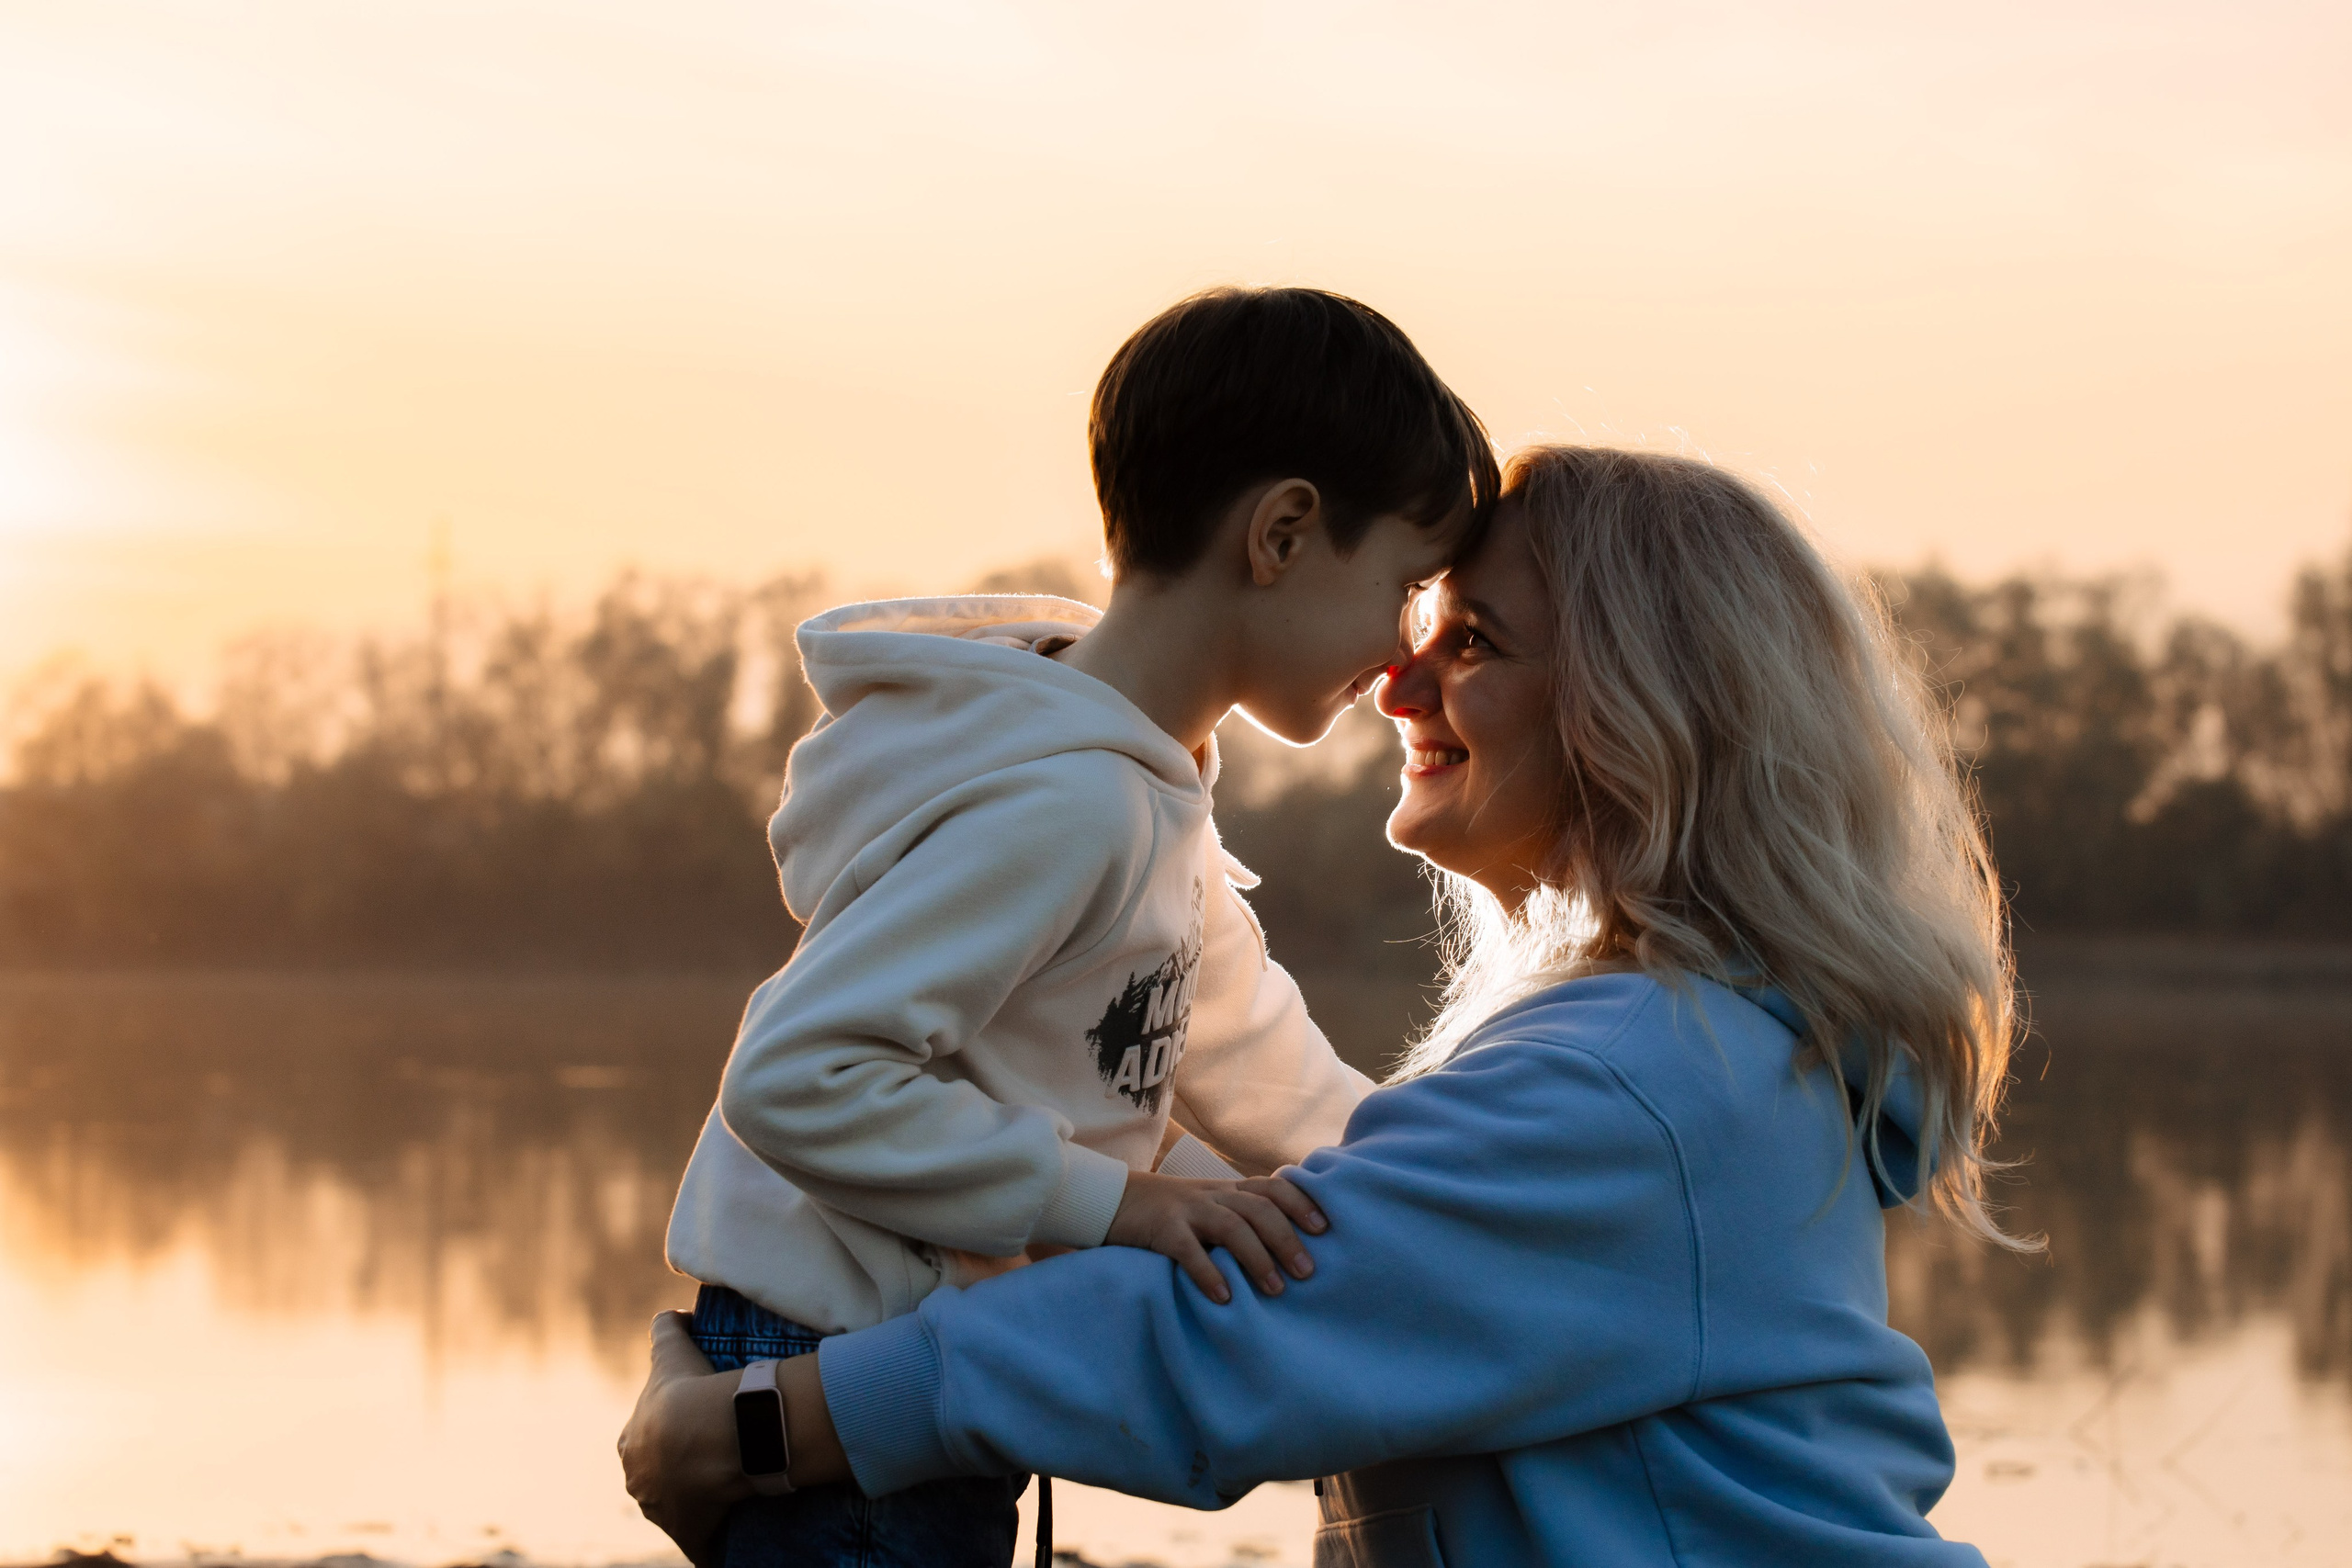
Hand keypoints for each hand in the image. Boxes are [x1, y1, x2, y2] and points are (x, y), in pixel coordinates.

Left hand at [617, 1311, 751, 1565]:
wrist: (707, 1435)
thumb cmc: (686, 1392)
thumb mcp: (672, 1350)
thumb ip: (666, 1327)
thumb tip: (675, 1315)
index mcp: (632, 1446)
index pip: (646, 1442)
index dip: (670, 1434)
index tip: (697, 1427)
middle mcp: (640, 1484)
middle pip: (660, 1479)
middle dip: (681, 1472)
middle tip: (719, 1456)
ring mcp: (664, 1513)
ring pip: (681, 1509)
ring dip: (700, 1502)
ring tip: (732, 1487)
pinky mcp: (692, 1535)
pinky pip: (706, 1543)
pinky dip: (716, 1540)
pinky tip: (734, 1530)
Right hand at [1103, 1170, 1327, 1302]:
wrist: (1113, 1200)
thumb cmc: (1171, 1213)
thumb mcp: (1209, 1206)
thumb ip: (1241, 1218)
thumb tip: (1287, 1250)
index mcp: (1228, 1189)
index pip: (1273, 1186)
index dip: (1301, 1203)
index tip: (1325, 1228)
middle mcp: (1213, 1195)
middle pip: (1259, 1208)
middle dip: (1287, 1239)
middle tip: (1307, 1272)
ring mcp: (1187, 1209)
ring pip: (1231, 1225)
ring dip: (1256, 1258)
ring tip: (1275, 1289)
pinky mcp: (1162, 1229)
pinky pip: (1188, 1249)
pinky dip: (1208, 1273)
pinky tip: (1224, 1297)